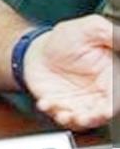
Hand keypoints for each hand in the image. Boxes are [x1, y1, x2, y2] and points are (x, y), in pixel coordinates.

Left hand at [24, 14, 118, 129]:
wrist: (37, 50)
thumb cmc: (65, 39)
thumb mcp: (91, 28)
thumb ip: (112, 35)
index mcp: (112, 76)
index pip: (118, 95)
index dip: (114, 103)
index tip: (108, 108)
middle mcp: (99, 94)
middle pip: (104, 112)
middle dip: (96, 117)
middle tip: (86, 116)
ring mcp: (80, 102)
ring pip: (84, 119)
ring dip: (76, 120)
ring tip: (65, 115)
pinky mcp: (61, 106)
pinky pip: (59, 114)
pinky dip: (52, 112)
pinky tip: (45, 103)